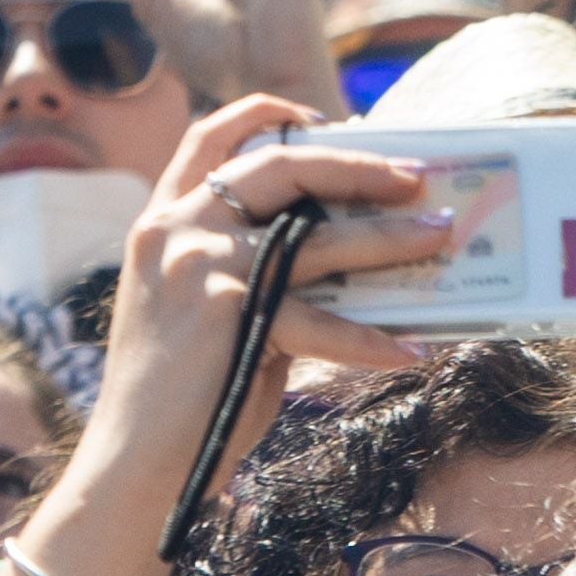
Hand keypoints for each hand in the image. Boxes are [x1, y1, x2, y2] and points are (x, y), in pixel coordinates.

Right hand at [52, 99, 442, 536]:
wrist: (135, 460)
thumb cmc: (183, 395)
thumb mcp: (212, 312)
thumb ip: (259, 273)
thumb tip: (351, 257)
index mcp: (164, 220)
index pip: (210, 137)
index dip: (267, 115)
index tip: (323, 120)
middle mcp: (176, 228)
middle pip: (279, 166)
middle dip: (355, 165)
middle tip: (414, 175)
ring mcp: (201, 264)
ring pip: (316, 236)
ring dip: (388, 237)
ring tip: (440, 234)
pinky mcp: (231, 310)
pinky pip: (321, 317)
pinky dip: (369, 337)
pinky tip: (410, 351)